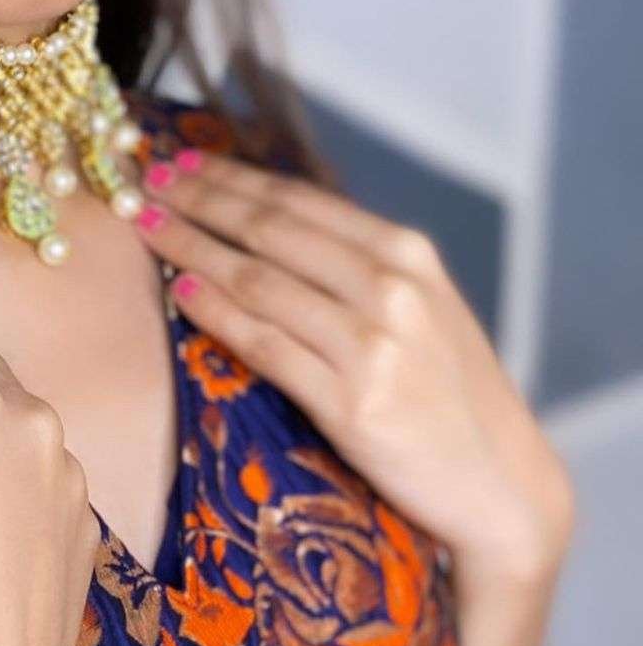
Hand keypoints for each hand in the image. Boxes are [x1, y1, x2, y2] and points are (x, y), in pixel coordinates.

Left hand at [137, 148, 576, 585]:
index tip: (177, 160)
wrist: (500, 484)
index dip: (229, 178)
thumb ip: (352, 264)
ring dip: (191, 248)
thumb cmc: (449, 390)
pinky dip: (218, 314)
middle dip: (197, 200)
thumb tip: (260, 222)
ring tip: (146, 227)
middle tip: (145, 180)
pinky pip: (266, 347)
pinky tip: (181, 292)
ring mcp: (372, 347)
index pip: (296, 201)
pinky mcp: (353, 406)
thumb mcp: (419, 305)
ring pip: (257, 281)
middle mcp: (390, 289)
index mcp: (406, 254)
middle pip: (269, 230)